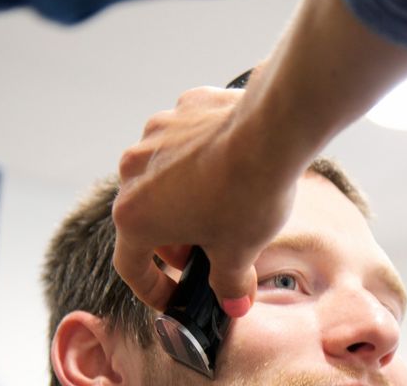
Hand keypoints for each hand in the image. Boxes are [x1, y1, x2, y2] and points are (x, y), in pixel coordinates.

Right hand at [112, 86, 296, 315]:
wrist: (273, 130)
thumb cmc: (248, 193)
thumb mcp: (238, 252)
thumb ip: (228, 283)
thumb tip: (233, 300)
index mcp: (135, 214)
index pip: (132, 266)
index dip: (154, 289)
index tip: (173, 296)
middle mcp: (134, 170)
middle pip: (146, 217)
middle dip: (174, 241)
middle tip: (206, 251)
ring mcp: (157, 133)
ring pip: (164, 175)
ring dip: (184, 195)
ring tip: (221, 203)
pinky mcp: (184, 107)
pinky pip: (186, 140)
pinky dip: (200, 156)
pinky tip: (230, 163)